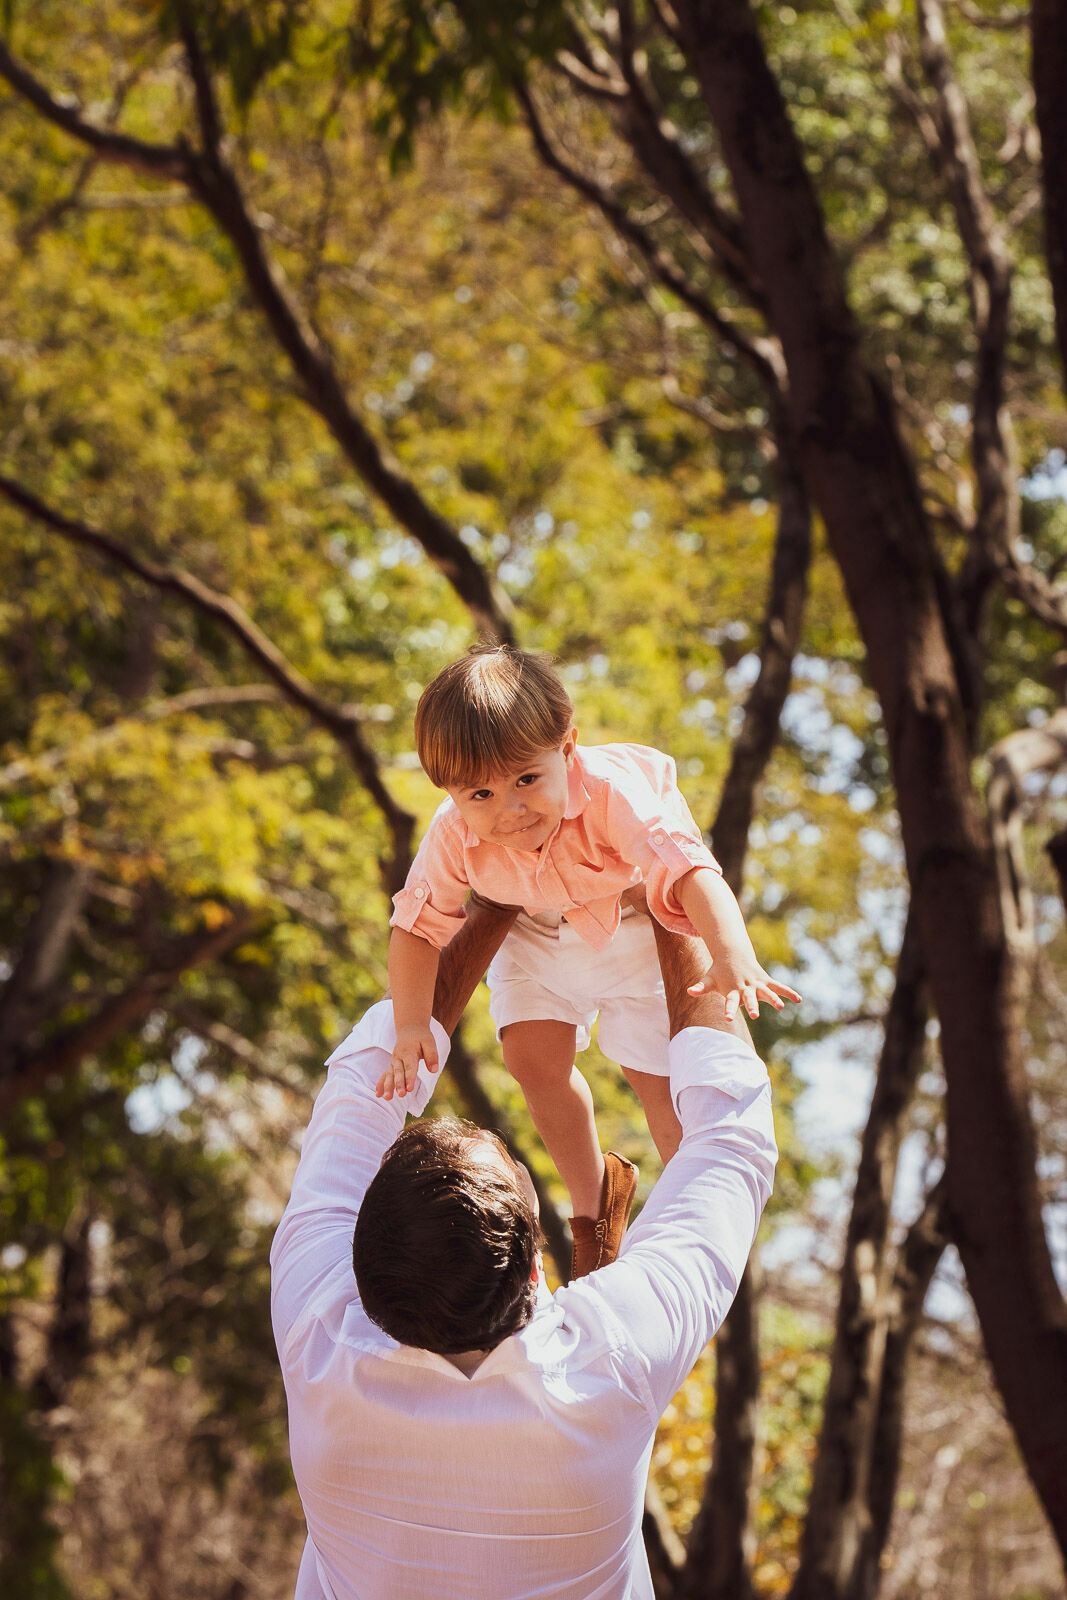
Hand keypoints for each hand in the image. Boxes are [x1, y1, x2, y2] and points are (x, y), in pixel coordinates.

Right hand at [376, 1023, 438, 1098]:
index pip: (410, 1066)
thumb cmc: (421, 1037)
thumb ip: (432, 1055)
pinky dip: (380, 1084)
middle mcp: (399, 1057)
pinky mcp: (391, 1065)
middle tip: (401, 1094)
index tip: (410, 1089)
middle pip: (398, 1072)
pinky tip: (378, 1094)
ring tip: (387, 1098)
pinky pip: (384, 1074)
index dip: (409, 1077)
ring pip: (390, 1075)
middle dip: (399, 1084)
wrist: (409, 1028)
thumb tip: (434, 1070)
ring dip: (388, 1086)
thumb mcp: (429, 1042)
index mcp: (409, 1052)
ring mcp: (393, 1061)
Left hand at [687, 957, 801, 1020]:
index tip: (728, 1019)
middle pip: (749, 998)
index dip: (729, 1010)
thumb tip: (689, 991)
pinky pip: (779, 987)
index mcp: (732, 989)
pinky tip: (799, 1000)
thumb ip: (701, 987)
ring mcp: (757, 983)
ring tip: (780, 1007)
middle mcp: (746, 987)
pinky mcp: (766, 981)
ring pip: (766, 992)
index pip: (729, 1001)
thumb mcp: (709, 979)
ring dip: (773, 998)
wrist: (733, 954)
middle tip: (754, 1016)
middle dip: (752, 1006)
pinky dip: (788, 992)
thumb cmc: (719, 972)